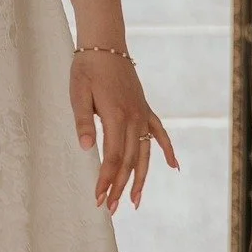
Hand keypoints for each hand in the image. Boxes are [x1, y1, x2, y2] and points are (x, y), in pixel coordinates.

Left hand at [70, 49, 177, 213]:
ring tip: (134, 201)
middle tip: (111, 208)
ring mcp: (142, 113)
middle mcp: (134, 118)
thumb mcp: (78, 91)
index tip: (99, 199)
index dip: (107, 180)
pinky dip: (167, 150)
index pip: (113, 157)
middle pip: (129, 160)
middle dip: (120, 186)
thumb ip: (83, 120)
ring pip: (145, 153)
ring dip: (140, 178)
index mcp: (116, 116)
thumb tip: (87, 148)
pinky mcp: (145, 108)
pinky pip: (160, 133)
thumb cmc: (87, 67)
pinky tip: (174, 167)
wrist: (104, 43)